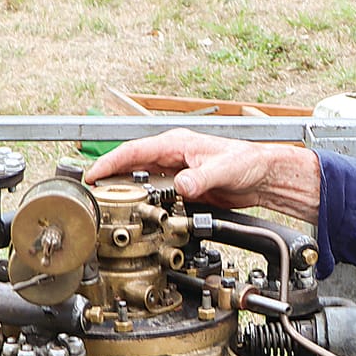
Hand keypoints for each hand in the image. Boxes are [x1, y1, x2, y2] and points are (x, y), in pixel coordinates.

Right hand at [83, 127, 321, 219]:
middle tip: (90, 195)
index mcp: (176, 144)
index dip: (109, 163)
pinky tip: (136, 212)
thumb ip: (201, 178)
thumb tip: (181, 185)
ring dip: (124, 191)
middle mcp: (172, 156)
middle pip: (131, 165)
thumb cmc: (248, 163)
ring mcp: (175, 171)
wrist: (264, 177)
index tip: (91, 176)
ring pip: (141, 180)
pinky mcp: (182, 187)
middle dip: (109, 177)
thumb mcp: (224, 169)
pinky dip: (143, 201)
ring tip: (105, 205)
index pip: (133, 151)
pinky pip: (155, 193)